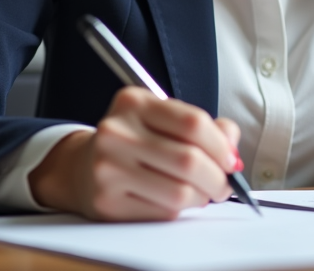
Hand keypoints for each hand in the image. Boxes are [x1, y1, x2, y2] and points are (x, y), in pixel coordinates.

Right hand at [28, 86, 241, 220]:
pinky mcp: (107, 201)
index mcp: (134, 103)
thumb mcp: (163, 119)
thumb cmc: (134, 141)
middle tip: (223, 184)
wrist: (81, 167)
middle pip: (189, 160)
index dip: (221, 145)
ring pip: (179, 191)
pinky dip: (179, 210)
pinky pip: (163, 211)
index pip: (193, 123)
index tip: (231, 159)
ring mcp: (108, 167)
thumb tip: (232, 151)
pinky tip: (175, 200)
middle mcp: (117, 132)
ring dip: (201, 197)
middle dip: (217, 177)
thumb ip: (204, 127)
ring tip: (200, 193)